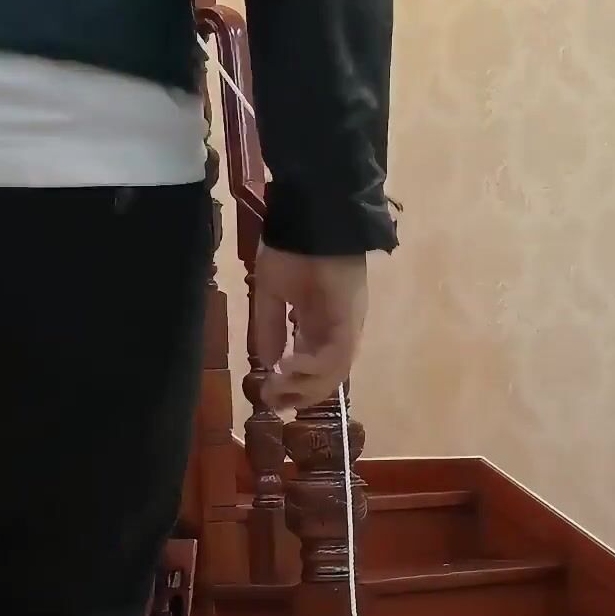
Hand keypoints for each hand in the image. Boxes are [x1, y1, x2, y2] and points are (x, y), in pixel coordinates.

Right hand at [254, 247, 368, 411]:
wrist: (310, 216)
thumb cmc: (290, 248)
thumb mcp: (270, 293)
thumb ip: (269, 328)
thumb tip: (265, 363)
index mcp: (320, 322)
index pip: (313, 364)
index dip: (292, 384)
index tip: (266, 395)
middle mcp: (338, 328)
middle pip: (327, 376)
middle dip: (298, 393)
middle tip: (269, 399)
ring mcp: (347, 324)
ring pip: (335, 372)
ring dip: (305, 386)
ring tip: (276, 386)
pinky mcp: (349, 318)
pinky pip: (337, 355)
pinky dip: (313, 368)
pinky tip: (286, 367)